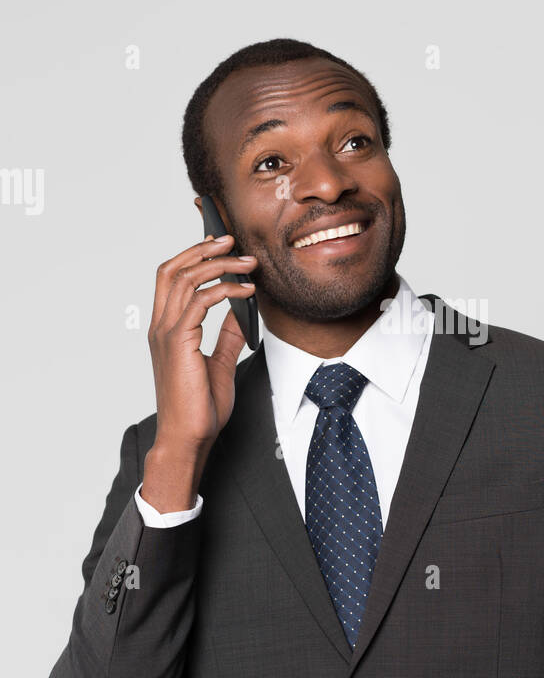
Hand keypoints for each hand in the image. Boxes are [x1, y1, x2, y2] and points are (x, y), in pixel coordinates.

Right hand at [146, 234, 257, 460]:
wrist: (189, 438)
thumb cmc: (200, 408)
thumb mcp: (221, 364)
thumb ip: (228, 336)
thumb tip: (244, 312)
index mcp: (166, 329)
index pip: (170, 277)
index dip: (192, 255)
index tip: (220, 244)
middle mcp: (161, 326)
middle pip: (173, 269)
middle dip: (203, 249)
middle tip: (233, 239)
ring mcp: (167, 333)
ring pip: (186, 280)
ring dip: (220, 265)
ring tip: (249, 264)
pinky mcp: (178, 343)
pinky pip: (200, 302)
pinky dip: (225, 291)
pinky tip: (247, 292)